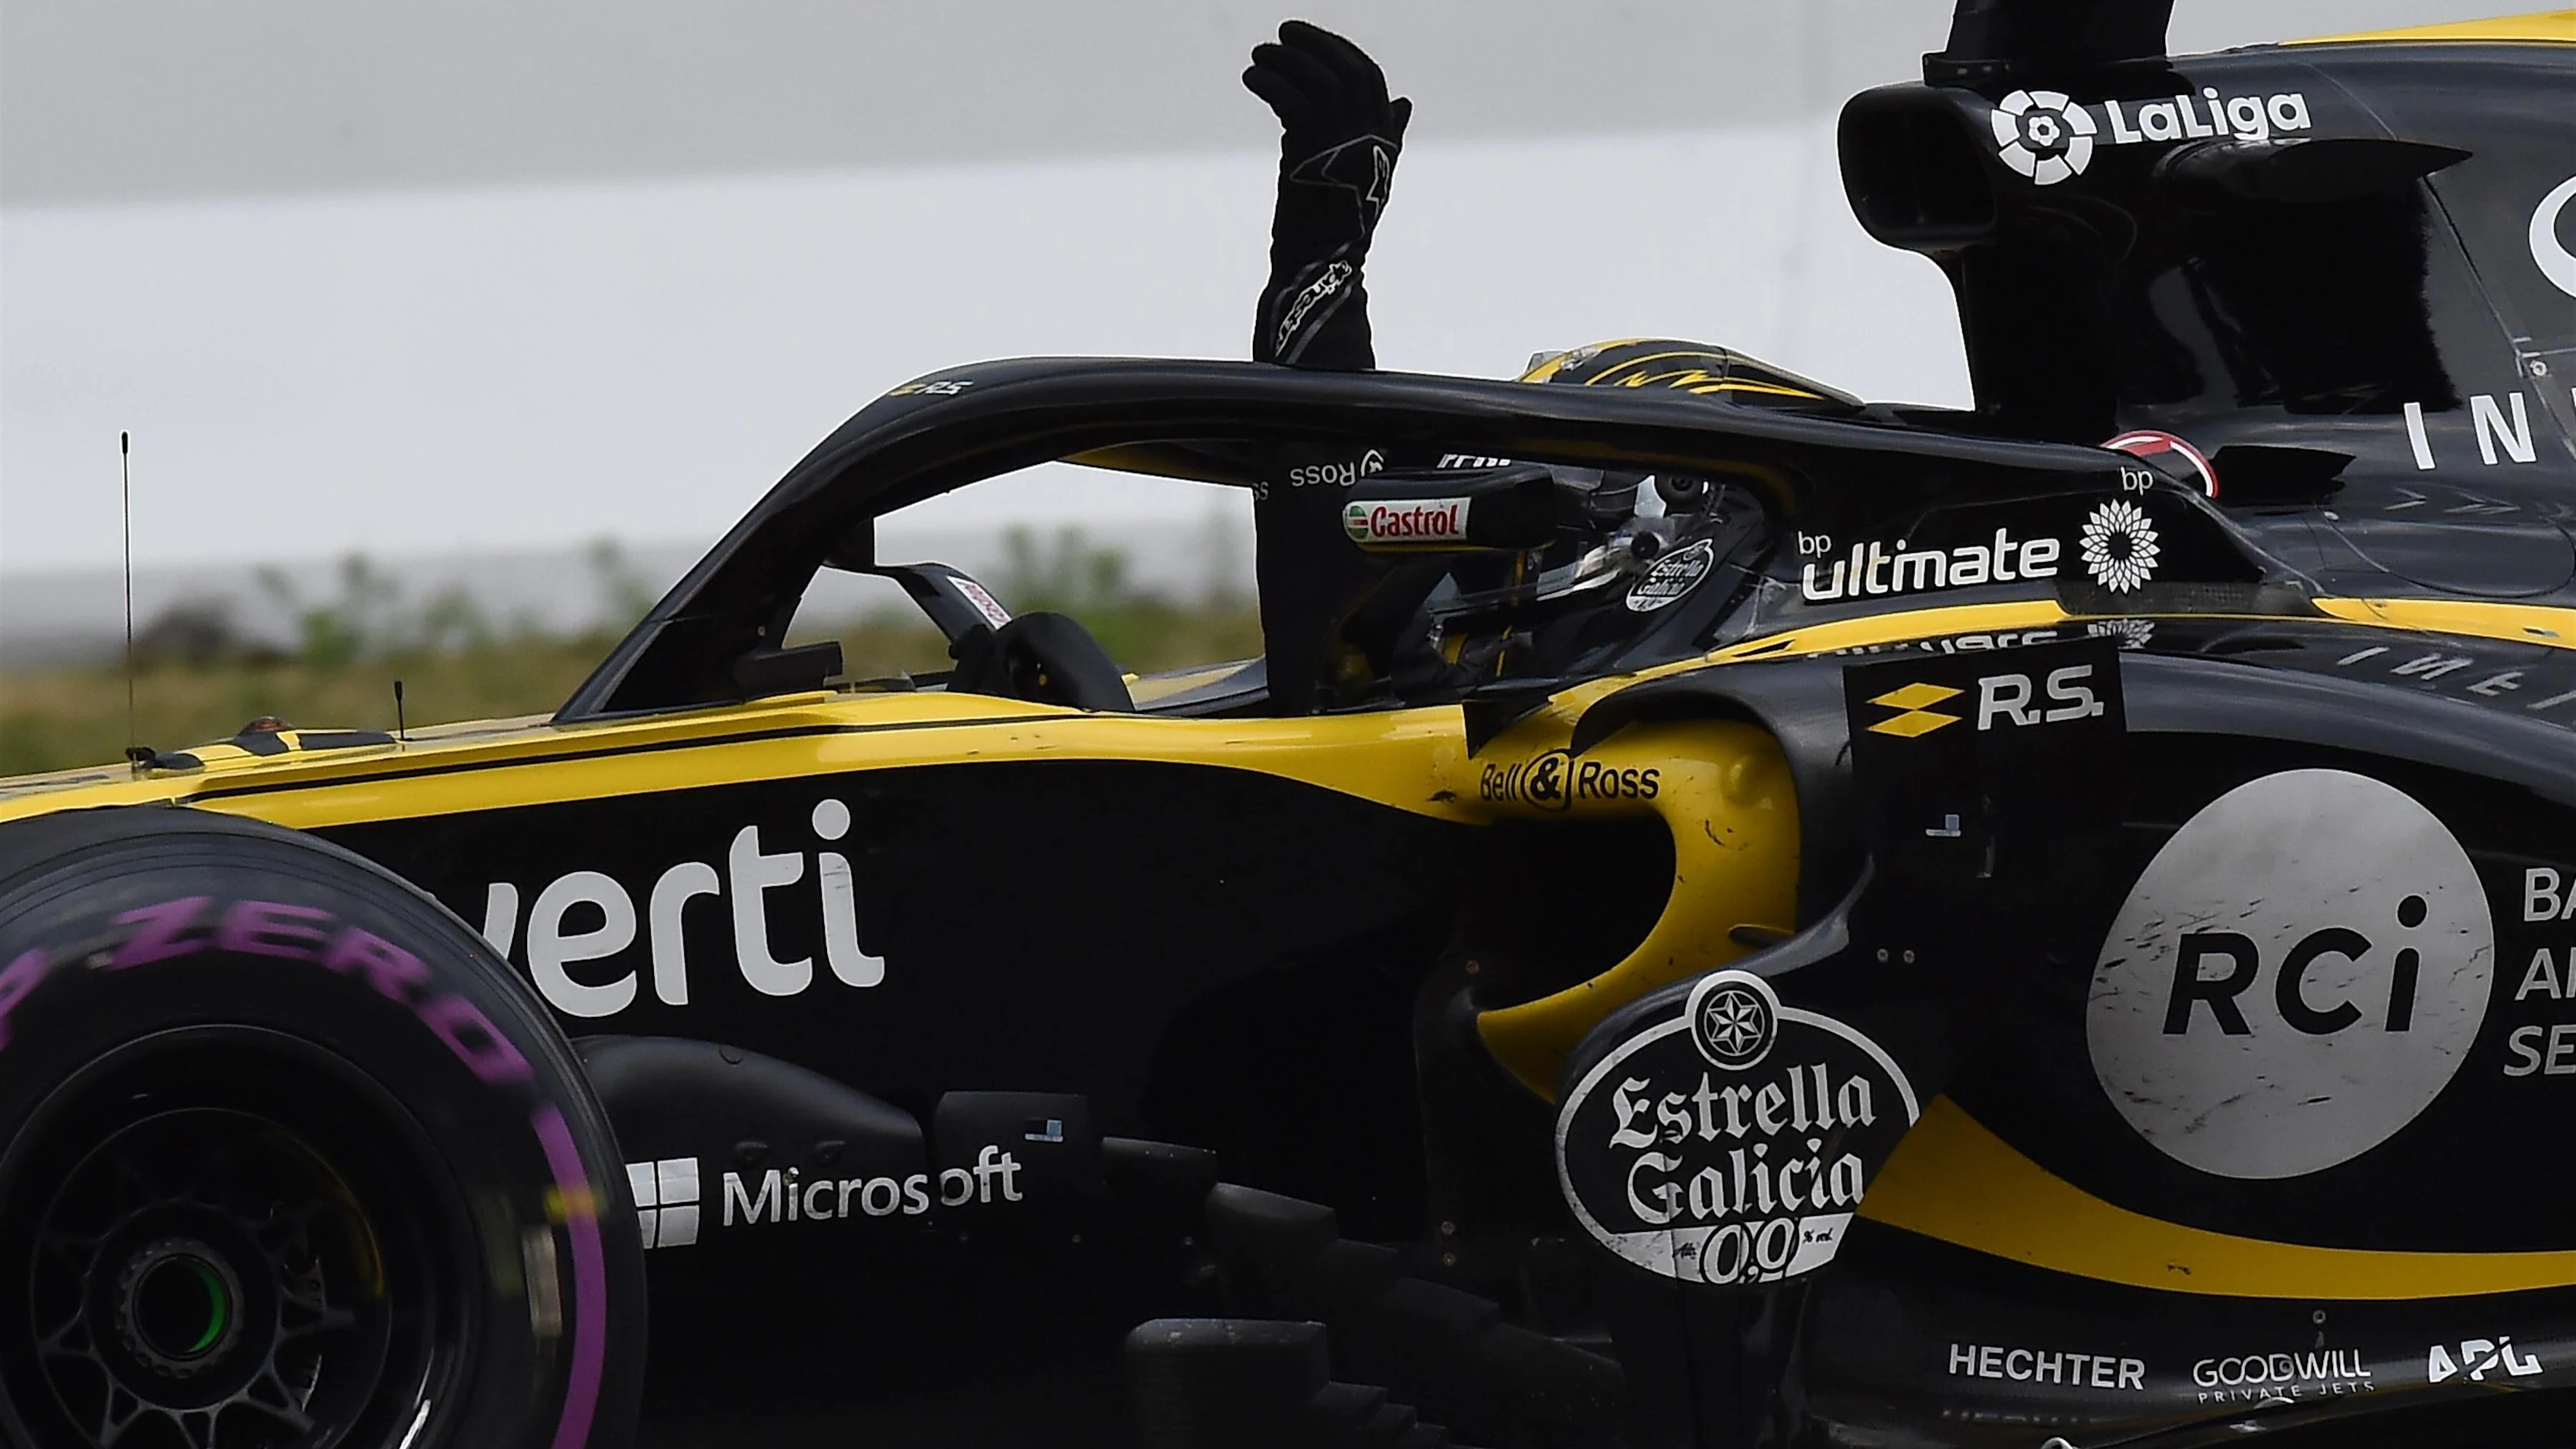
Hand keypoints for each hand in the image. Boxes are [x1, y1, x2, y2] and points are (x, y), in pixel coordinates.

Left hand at [1243, 20, 1410, 233]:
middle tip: (1282, 32)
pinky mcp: (1312, 155)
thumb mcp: (1368, 172)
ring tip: (1258, 56)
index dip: (1339, 50)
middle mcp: (1369, 137)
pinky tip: (1252, 78)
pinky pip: (1291, 100)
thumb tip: (1404, 102)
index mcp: (1385, 138)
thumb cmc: (1337, 223)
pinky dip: (1269, 82)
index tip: (1308, 40)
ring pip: (1318, 80)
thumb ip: (1383, 133)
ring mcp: (1342, 145)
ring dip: (1284, 60)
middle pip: (1345, 70)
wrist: (1319, 263)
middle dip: (1313, 44)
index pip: (1369, 77)